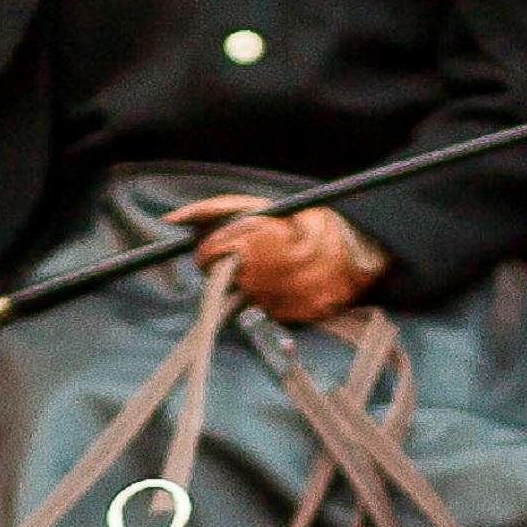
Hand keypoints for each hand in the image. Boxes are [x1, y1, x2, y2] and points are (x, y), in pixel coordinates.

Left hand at [175, 196, 383, 325]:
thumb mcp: (261, 207)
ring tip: (279, 270)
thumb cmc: (305, 223)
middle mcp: (258, 275)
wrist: (357, 252)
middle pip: (222, 281)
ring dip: (254, 287)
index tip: (225, 248)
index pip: (206, 256)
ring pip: (243, 299)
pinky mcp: (289, 319)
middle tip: (259, 258)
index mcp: (250, 242)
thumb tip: (170, 219)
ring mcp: (274, 300)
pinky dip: (273, 301)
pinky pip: (266, 313)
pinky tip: (291, 285)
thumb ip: (213, 211)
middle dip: (233, 269)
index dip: (213, 250)